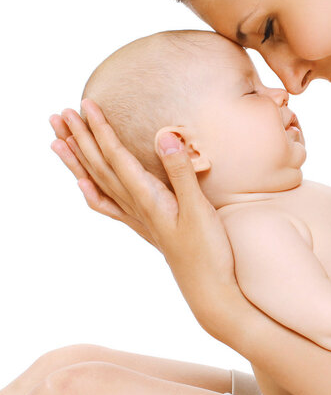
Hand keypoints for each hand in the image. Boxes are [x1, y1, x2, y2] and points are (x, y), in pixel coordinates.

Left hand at [50, 99, 241, 337]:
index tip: (85, 105)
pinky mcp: (145, 226)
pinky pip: (109, 207)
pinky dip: (92, 193)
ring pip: (98, 184)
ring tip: (58, 142)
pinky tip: (83, 185)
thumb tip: (164, 135)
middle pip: (99, 167)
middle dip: (79, 138)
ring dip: (77, 162)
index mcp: (147, 198)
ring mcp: (137, 218)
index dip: (100, 129)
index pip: (116, 156)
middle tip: (58, 115)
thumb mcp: (199, 208)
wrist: (209, 289)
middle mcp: (136, 206)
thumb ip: (180, 172)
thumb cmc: (208, 251)